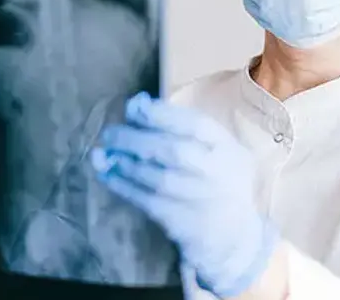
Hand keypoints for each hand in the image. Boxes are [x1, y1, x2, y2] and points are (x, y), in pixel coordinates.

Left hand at [91, 92, 278, 297]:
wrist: (232, 234)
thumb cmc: (216, 180)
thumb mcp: (214, 149)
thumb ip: (180, 127)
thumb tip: (136, 105)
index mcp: (227, 148)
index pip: (195, 125)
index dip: (161, 114)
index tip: (134, 106)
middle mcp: (217, 173)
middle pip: (173, 151)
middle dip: (135, 139)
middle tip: (111, 134)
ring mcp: (200, 200)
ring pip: (157, 178)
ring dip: (125, 163)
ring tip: (107, 154)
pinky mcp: (183, 222)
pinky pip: (147, 201)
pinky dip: (124, 186)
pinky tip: (109, 175)